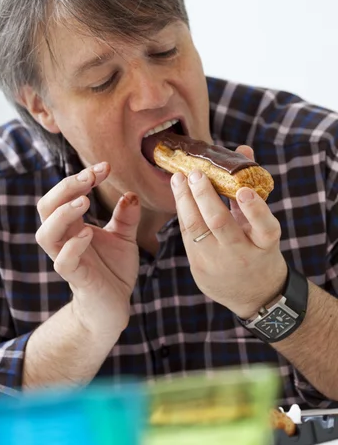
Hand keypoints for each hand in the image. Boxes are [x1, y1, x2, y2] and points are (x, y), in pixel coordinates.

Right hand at [36, 162, 139, 339]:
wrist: (114, 307)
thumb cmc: (113, 270)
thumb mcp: (124, 238)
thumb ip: (125, 216)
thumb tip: (130, 194)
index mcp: (73, 225)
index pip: (66, 194)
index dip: (82, 177)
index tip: (106, 167)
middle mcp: (64, 239)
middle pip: (47, 207)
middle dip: (66, 187)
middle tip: (90, 176)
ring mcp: (66, 258)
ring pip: (46, 233)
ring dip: (62, 214)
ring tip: (83, 201)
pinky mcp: (75, 278)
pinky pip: (63, 262)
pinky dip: (72, 246)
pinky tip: (88, 234)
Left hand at [170, 146, 287, 318]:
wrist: (252, 294)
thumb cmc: (257, 248)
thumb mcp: (262, 225)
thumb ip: (252, 189)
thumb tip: (243, 150)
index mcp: (265, 244)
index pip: (265, 228)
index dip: (255, 209)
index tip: (243, 191)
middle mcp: (242, 255)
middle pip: (220, 224)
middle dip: (204, 195)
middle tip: (195, 172)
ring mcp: (217, 263)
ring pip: (196, 229)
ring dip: (184, 200)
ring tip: (178, 178)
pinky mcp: (198, 268)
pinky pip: (186, 235)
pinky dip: (183, 211)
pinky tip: (179, 193)